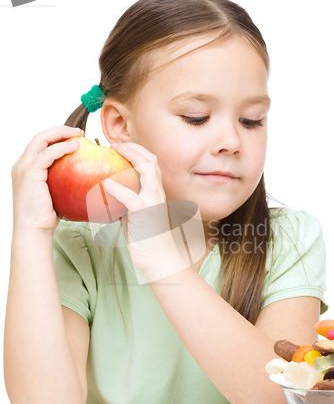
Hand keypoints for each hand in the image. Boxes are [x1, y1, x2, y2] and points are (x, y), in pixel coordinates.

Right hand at [11, 126, 82, 233]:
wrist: (34, 229)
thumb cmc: (46, 216)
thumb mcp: (54, 193)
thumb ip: (61, 181)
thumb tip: (82, 176)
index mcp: (26, 168)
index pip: (40, 144)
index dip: (57, 137)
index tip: (76, 138)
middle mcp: (21, 164)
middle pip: (39, 137)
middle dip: (60, 130)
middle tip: (80, 132)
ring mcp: (24, 167)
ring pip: (41, 140)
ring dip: (61, 134)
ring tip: (79, 135)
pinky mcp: (30, 173)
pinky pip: (47, 154)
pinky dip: (61, 147)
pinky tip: (76, 146)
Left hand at [103, 142, 188, 281]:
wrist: (158, 259)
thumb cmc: (146, 239)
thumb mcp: (134, 217)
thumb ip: (125, 204)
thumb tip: (108, 195)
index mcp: (155, 193)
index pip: (151, 164)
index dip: (137, 151)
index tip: (120, 147)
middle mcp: (157, 194)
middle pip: (151, 161)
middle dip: (134, 148)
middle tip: (115, 145)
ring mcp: (153, 202)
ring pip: (148, 171)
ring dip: (132, 157)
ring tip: (115, 152)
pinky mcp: (145, 214)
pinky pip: (131, 198)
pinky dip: (118, 189)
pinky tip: (105, 184)